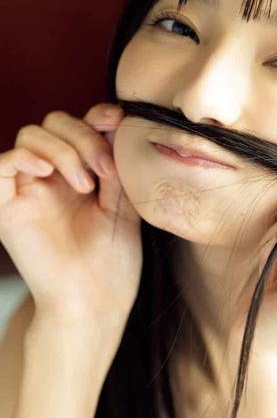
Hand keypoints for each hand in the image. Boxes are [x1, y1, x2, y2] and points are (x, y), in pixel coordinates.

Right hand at [0, 103, 141, 364]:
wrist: (95, 302)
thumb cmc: (112, 260)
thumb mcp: (123, 202)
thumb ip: (115, 163)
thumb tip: (114, 120)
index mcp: (79, 173)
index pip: (79, 125)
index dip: (96, 116)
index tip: (118, 121)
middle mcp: (50, 177)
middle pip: (54, 123)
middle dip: (83, 136)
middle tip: (106, 170)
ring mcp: (26, 189)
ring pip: (30, 135)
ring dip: (63, 149)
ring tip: (86, 185)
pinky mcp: (5, 207)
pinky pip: (1, 165)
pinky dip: (24, 157)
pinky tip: (48, 171)